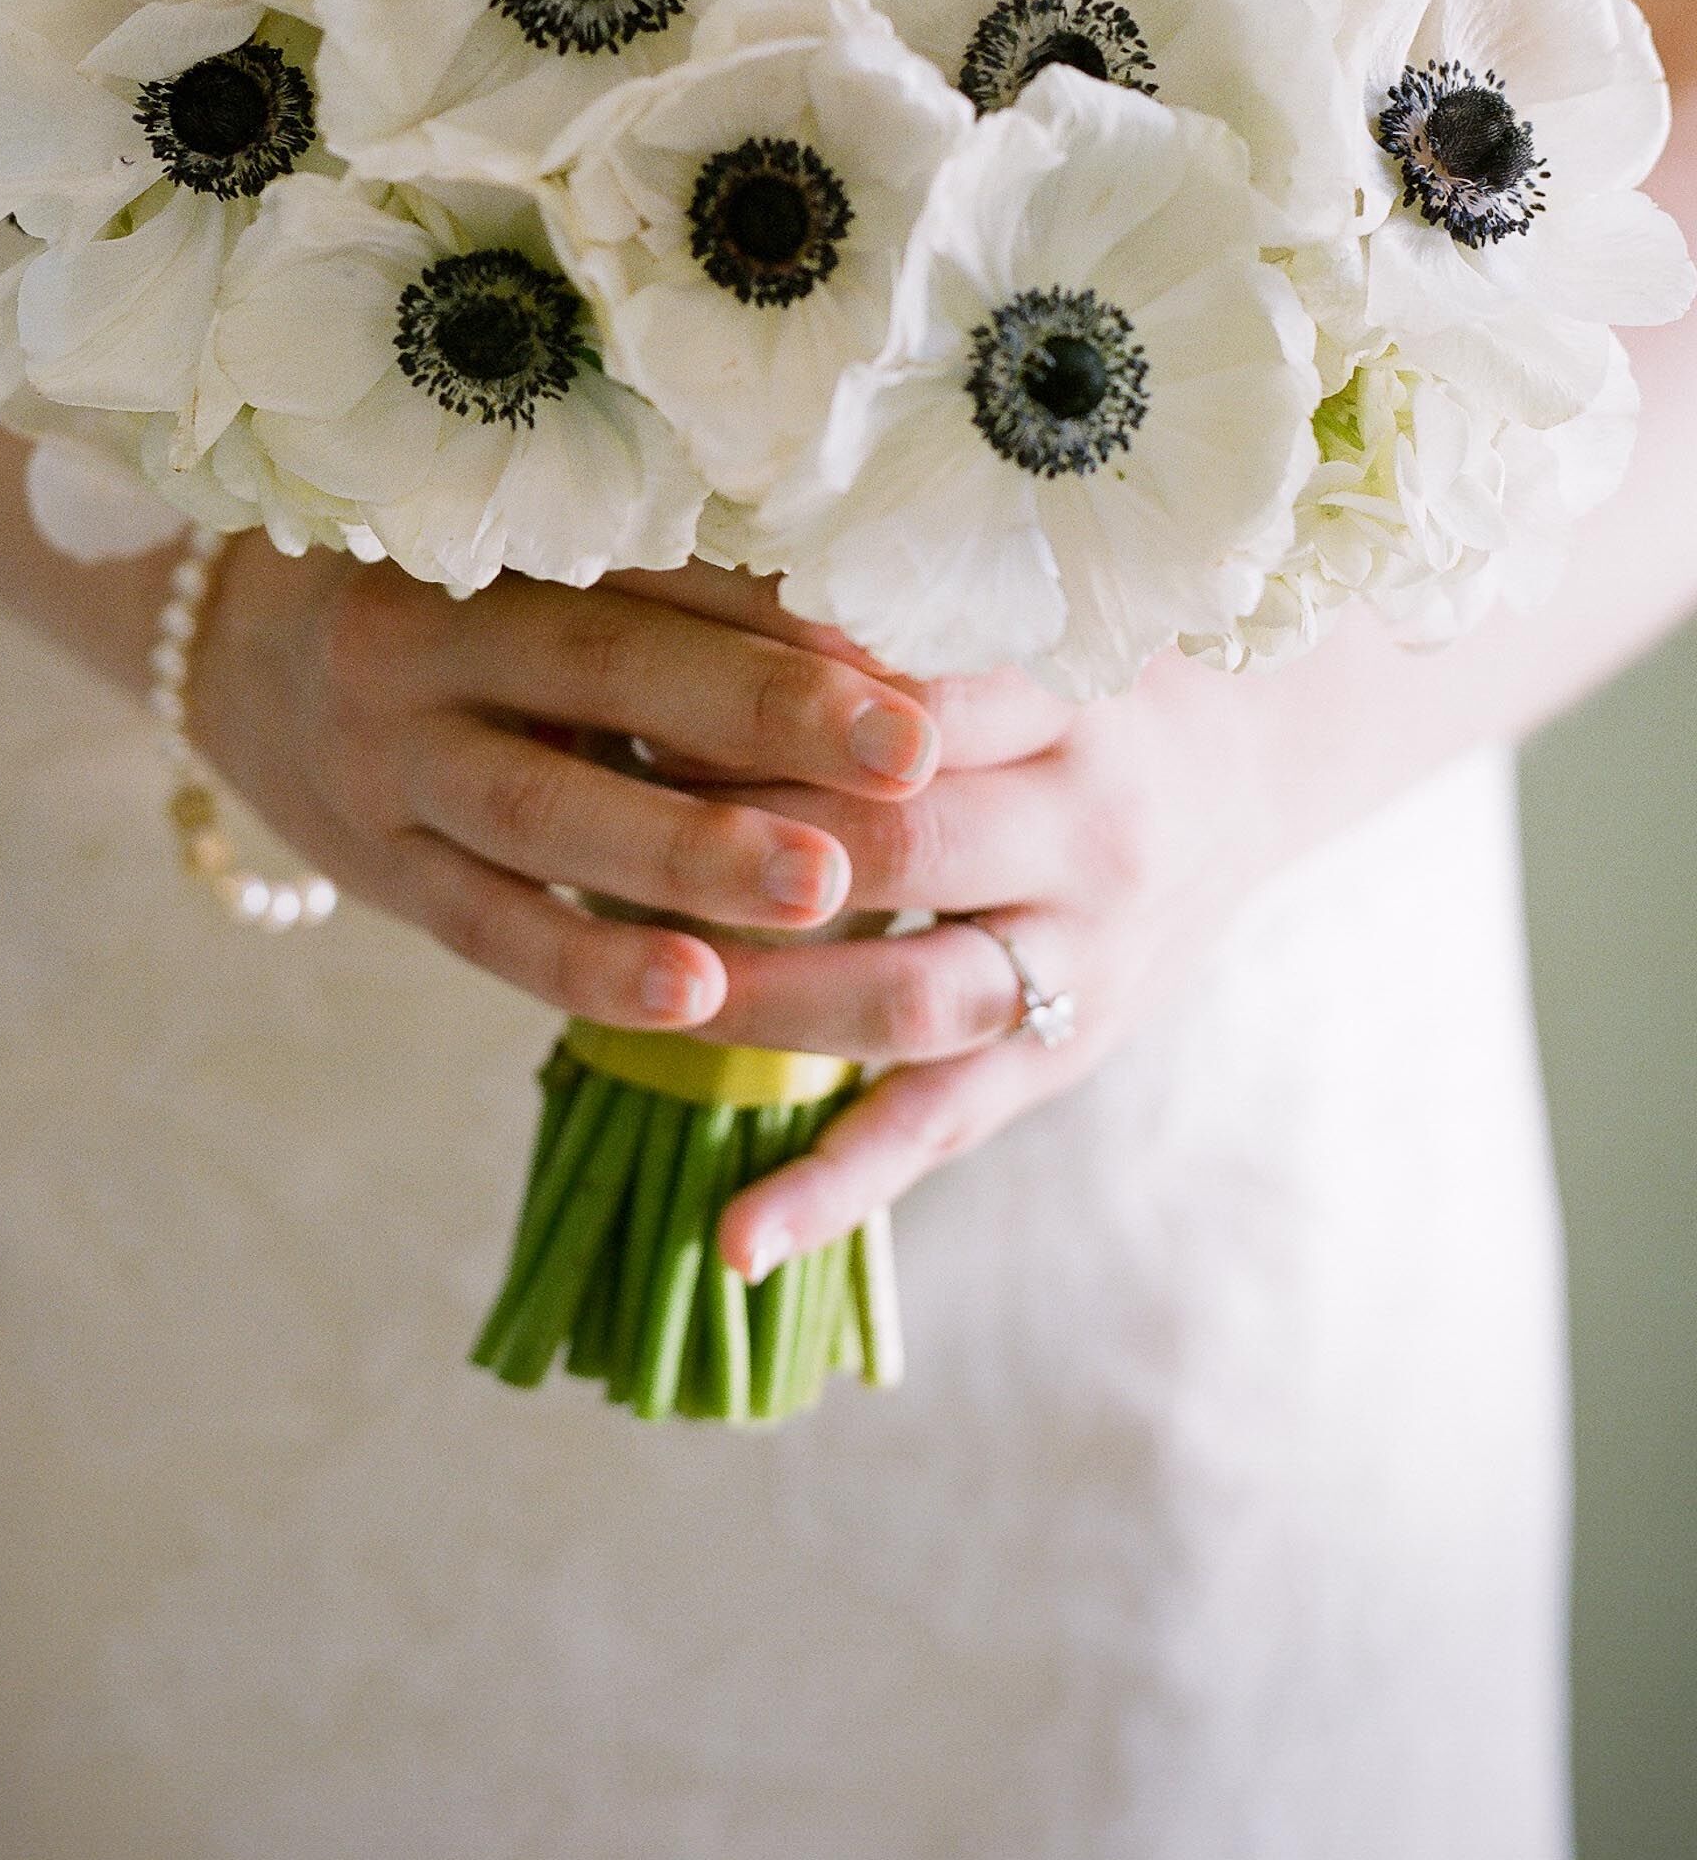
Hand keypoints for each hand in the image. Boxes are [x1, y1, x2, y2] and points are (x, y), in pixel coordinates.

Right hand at [183, 540, 940, 1032]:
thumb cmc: (441, 602)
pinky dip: (590, 967)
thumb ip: (656, 588)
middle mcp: (425, 639)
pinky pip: (487, 929)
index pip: (649, 560)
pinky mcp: (378, 871)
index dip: (782, 602)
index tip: (915, 641)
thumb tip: (864, 619)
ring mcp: (388, 761)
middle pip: (606, 669)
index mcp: (486, 538)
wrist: (227, 655)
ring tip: (824, 887)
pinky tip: (697, 994)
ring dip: (687, 853)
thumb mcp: (520, 564)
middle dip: (765, 713)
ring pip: (544, 812)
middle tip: (910, 752)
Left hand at [613, 571, 1279, 1283]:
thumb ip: (889, 644)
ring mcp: (1081, 963)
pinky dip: (835, 1191)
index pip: (901, 709)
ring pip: (908, 1000)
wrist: (1252, 772)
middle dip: (743, 848)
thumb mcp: (1018, 632)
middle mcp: (1087, 835)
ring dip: (759, 1004)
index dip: (766, 713)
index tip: (645, 704)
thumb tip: (690, 618)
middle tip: (607, 830)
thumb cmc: (1086, 687)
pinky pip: (938, 1130)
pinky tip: (735, 1241)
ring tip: (636, 998)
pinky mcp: (1062, 1058)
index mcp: (1066, 707)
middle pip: (898, 849)